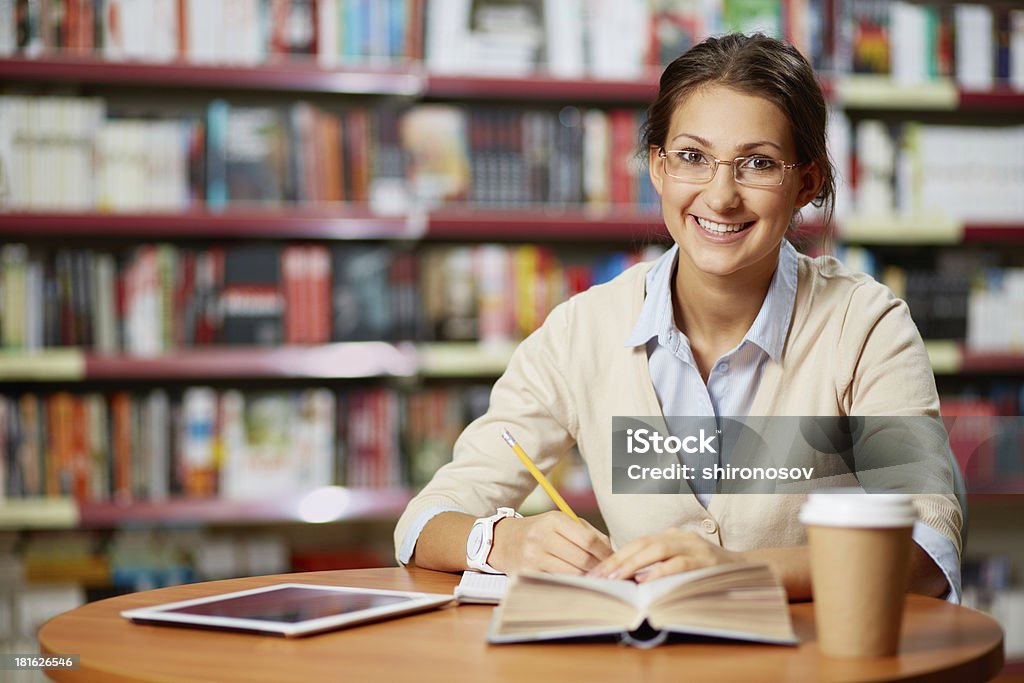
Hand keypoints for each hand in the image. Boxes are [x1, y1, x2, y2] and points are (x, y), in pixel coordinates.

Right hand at [488, 511, 611, 574]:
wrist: (503, 540)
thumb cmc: (539, 531)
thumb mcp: (559, 522)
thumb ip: (586, 532)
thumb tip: (611, 551)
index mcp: (553, 520)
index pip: (588, 539)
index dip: (606, 553)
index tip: (615, 560)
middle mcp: (542, 537)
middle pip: (582, 559)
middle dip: (599, 569)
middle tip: (610, 574)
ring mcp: (533, 557)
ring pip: (571, 574)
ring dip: (588, 579)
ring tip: (597, 581)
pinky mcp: (527, 574)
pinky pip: (557, 583)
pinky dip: (571, 585)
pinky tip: (578, 585)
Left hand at [587, 528, 743, 582]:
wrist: (748, 571)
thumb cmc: (708, 572)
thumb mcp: (681, 564)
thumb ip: (658, 567)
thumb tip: (624, 582)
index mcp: (671, 536)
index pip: (637, 543)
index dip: (614, 557)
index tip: (595, 573)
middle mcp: (681, 537)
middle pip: (642, 544)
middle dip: (618, 561)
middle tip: (599, 577)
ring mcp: (694, 547)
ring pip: (658, 549)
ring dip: (634, 564)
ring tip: (616, 578)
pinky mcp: (706, 561)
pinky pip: (680, 564)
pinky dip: (661, 572)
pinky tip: (646, 582)